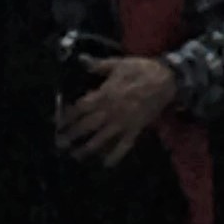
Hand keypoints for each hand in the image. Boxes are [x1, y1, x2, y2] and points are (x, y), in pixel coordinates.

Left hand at [55, 55, 179, 167]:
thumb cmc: (141, 69)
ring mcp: (123, 122)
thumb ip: (98, 65)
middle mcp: (111, 110)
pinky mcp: (136, 129)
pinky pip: (124, 145)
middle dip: (73, 135)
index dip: (68, 116)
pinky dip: (115, 156)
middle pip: (88, 125)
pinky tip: (107, 164)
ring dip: (88, 148)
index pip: (81, 107)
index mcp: (105, 94)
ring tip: (76, 156)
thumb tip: (81, 60)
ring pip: (102, 138)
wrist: (166, 79)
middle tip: (60, 144)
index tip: (57, 123)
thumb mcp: (118, 63)